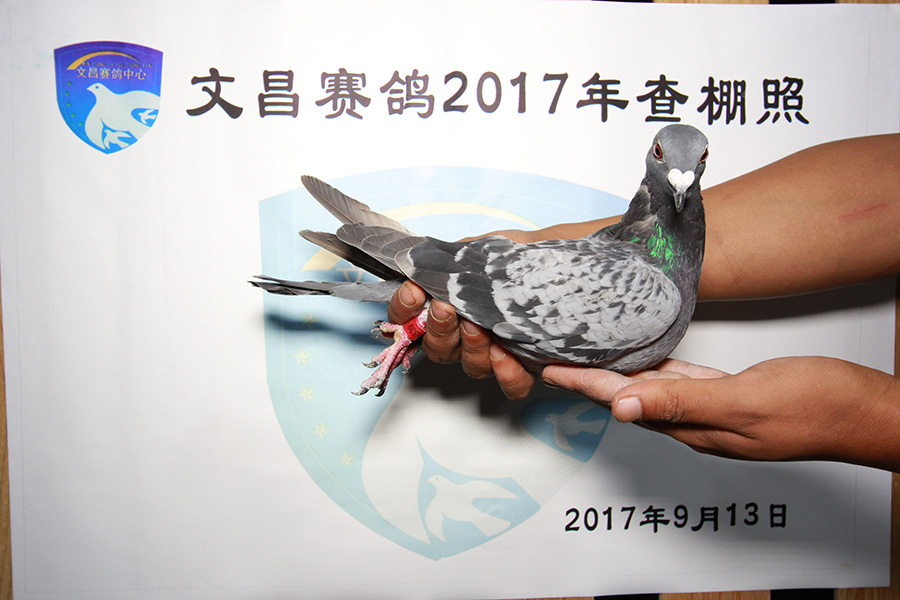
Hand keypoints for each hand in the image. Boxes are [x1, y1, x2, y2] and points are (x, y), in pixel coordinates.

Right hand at [386, 228, 538, 399]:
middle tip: (445, 307)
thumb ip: (449, 258)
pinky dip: (507, 374)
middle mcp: (464, 337)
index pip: (408, 321)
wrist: (550, 263)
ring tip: (478, 326)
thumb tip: (422, 260)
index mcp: (445, 310)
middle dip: (437, 329)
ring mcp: (492, 353)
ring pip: (472, 366)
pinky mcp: (524, 365)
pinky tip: (506, 354)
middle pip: (437, 349)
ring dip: (471, 347)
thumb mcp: (477, 250)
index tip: (412, 292)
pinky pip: (513, 385)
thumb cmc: (512, 258)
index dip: (403, 313)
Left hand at [542, 357, 899, 470]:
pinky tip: (639, 356)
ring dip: (611, 372)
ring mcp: (709, 406)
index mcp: (691, 423)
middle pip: (623, 395)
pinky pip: (674, 377)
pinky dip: (650, 365)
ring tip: (582, 354)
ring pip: (645, 386)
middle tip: (552, 357)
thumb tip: (624, 409)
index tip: (548, 368)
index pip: (621, 400)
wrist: (862, 411)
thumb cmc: (815, 410)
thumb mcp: (745, 403)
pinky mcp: (725, 392)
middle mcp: (692, 418)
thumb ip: (684, 404)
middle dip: (585, 378)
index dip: (583, 383)